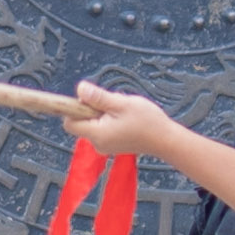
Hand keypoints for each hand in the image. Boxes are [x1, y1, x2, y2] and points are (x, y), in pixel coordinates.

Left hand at [66, 80, 183, 170]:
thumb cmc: (147, 122)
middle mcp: (97, 143)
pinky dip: (110, 119)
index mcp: (97, 134)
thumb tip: (79, 89)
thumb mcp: (121, 103)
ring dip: (103, 112)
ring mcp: (104, 145)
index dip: (75, 107)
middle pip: (81, 121)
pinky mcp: (112, 143)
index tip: (89, 98)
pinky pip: (102, 127)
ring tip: (122, 111)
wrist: (165, 139)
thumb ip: (98, 97)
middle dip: (93, 108)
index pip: (69, 122)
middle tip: (113, 104)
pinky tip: (125, 117)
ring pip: (93, 122)